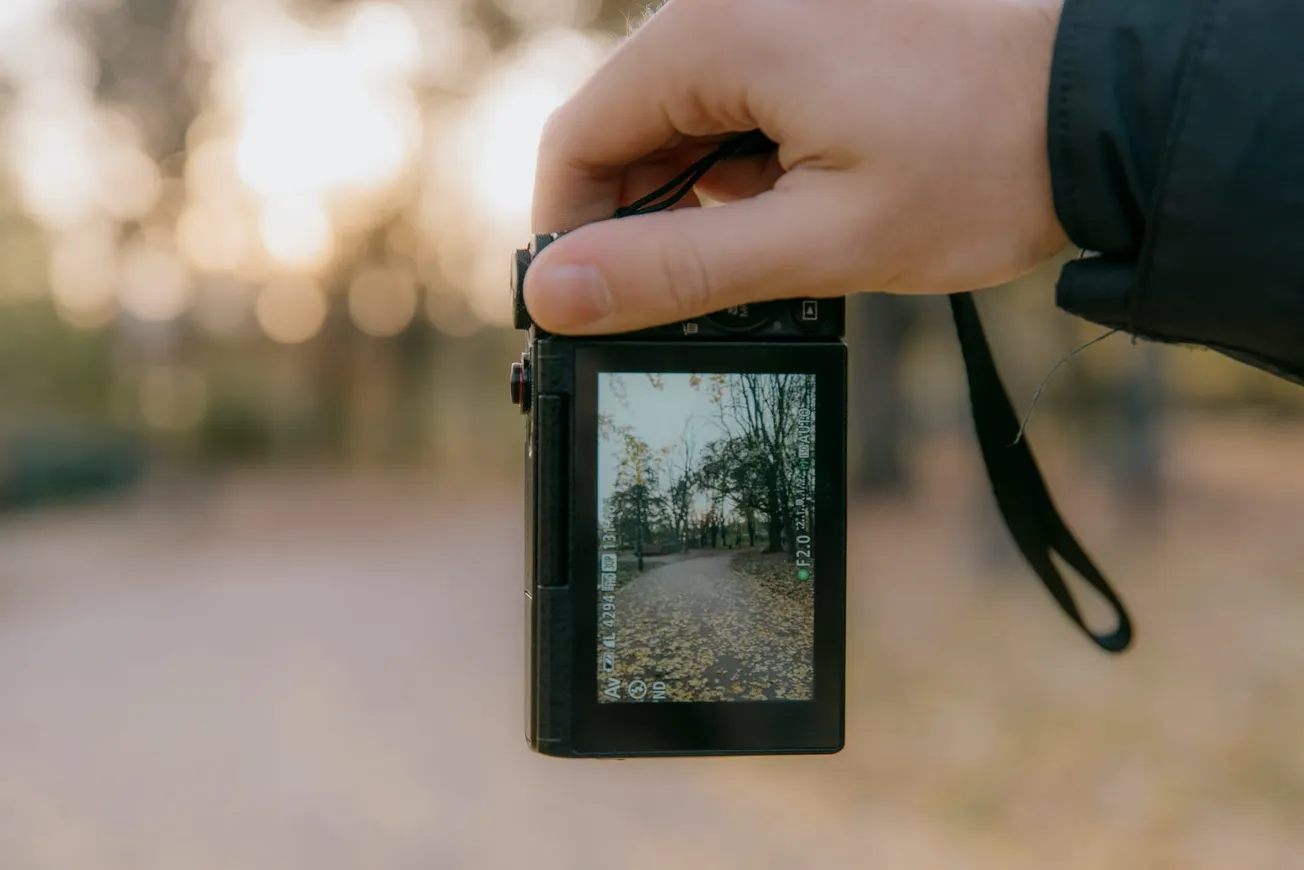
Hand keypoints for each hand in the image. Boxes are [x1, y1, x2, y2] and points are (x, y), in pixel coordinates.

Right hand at [523, 0, 1069, 334]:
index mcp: (714, 34)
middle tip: (713, 291)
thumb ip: (675, 269)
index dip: (572, 236)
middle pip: (625, 128)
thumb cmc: (978, 166)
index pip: (577, 140)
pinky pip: (736, 103)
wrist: (1103, 108)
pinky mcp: (807, 28)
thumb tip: (554, 294)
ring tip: (792, 237)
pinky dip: (752, 166)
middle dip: (650, 220)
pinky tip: (814, 196)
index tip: (597, 308)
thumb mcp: (819, 240)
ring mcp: (771, 10)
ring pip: (681, 122)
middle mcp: (728, 3)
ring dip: (709, 199)